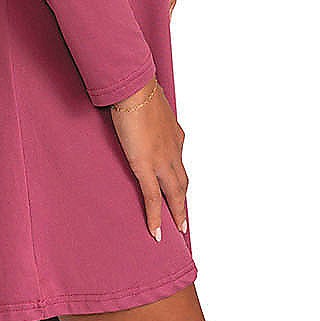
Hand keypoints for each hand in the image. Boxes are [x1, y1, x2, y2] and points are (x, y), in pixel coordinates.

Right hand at [107, 80, 188, 240]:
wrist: (135, 89)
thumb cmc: (138, 90)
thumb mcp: (147, 106)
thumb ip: (146, 115)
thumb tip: (138, 110)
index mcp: (174, 135)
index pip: (180, 163)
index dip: (179, 179)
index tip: (179, 189)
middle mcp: (173, 150)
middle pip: (182, 183)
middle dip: (183, 202)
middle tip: (184, 219)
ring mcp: (162, 160)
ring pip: (175, 193)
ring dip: (177, 213)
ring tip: (178, 229)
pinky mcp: (146, 167)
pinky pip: (153, 198)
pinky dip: (156, 217)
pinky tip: (156, 231)